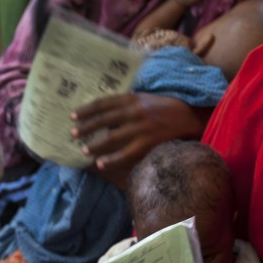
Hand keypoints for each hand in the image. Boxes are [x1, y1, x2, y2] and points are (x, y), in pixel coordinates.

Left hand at [70, 93, 207, 188]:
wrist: (190, 116)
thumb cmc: (165, 108)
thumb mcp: (145, 99)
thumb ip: (127, 104)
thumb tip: (105, 113)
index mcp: (132, 98)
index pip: (103, 103)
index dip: (86, 110)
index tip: (72, 116)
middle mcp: (134, 111)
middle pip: (103, 120)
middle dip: (86, 128)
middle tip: (72, 134)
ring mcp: (140, 128)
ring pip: (111, 138)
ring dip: (95, 145)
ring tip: (83, 150)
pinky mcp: (147, 142)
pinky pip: (125, 153)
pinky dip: (111, 159)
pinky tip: (100, 164)